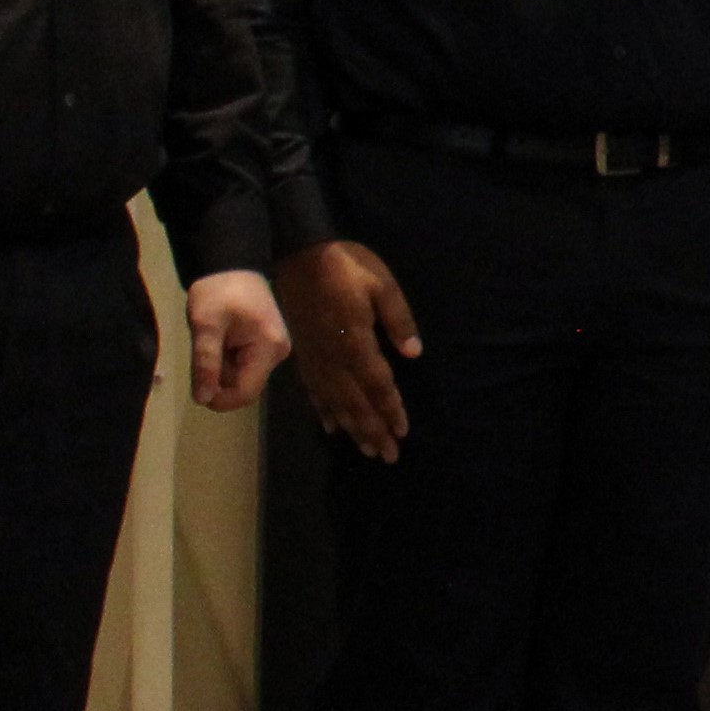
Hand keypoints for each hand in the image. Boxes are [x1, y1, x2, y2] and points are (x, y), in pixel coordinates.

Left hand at [186, 269, 287, 412]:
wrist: (231, 263)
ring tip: (211, 341)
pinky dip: (228, 359)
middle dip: (220, 379)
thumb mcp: (205, 327)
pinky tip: (220, 340)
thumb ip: (205, 364)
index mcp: (268, 348)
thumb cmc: (218, 292)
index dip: (221, 400)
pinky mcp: (268, 344)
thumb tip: (203, 400)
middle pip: (246, 385)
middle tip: (201, 354)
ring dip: (223, 368)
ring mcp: (275, 348)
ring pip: (244, 376)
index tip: (197, 393)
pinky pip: (246, 364)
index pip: (246, 391)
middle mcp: (278, 353)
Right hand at [281, 240, 419, 461]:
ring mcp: (314, 358)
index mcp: (356, 342)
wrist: (297, 254)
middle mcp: (333, 358)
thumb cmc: (345, 266)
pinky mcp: (302, 353)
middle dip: (373, 430)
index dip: (391, 410)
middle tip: (388, 456)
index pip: (378, 385)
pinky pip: (313, 390)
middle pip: (356, 402)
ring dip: (351, 427)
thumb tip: (412, 354)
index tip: (402, 432)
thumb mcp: (382, 285)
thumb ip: (398, 320)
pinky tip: (331, 427)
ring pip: (334, 401)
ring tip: (365, 449)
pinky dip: (323, 410)